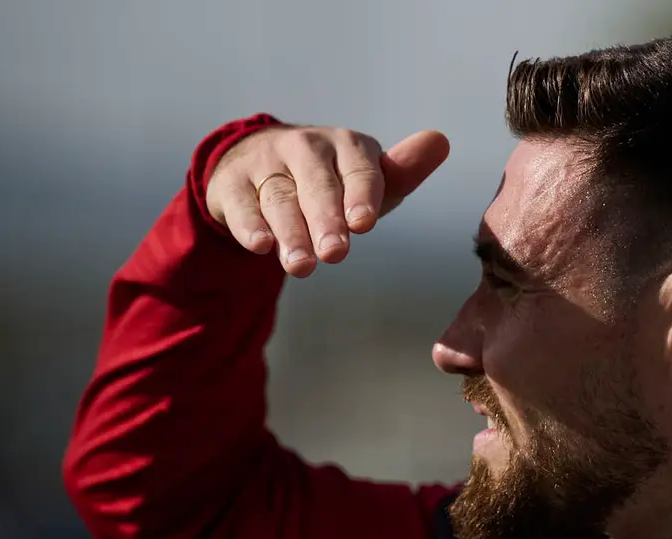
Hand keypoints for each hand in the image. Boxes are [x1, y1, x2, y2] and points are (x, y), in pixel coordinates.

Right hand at [206, 124, 449, 276]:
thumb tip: (440, 141)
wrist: (257, 165)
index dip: (362, 195)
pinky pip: (241, 204)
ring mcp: (265, 163)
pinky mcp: (231, 183)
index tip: (364, 224)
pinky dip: (250, 225)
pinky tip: (261, 246)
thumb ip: (402, 171)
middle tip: (335, 254)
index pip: (359, 169)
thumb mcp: (367, 180)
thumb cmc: (331, 183)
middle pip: (317, 185)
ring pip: (279, 198)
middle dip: (326, 221)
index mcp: (346, 146)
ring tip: (302, 265)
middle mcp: (305, 147)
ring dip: (290, 232)